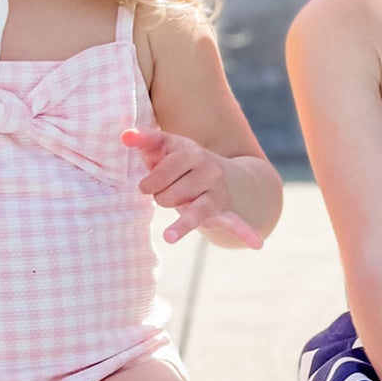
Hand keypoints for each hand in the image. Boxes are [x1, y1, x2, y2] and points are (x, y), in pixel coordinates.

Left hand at [122, 127, 262, 247]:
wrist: (220, 173)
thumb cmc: (180, 161)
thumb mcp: (164, 147)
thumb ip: (143, 140)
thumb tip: (125, 137)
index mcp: (191, 152)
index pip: (163, 172)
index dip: (150, 183)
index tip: (146, 187)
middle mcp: (208, 170)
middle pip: (171, 196)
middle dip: (163, 200)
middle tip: (168, 196)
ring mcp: (217, 191)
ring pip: (193, 212)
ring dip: (178, 223)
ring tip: (168, 236)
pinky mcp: (224, 211)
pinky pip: (235, 222)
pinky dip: (245, 232)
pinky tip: (256, 243)